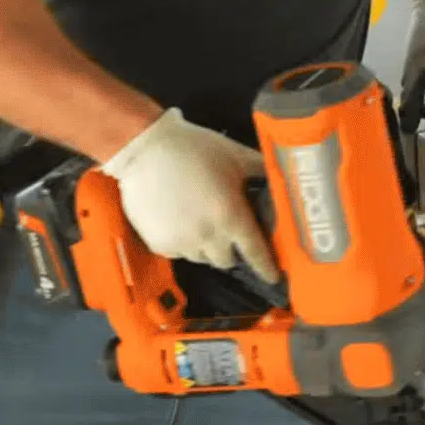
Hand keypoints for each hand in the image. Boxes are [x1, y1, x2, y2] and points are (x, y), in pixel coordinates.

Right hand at [100, 108, 280, 282]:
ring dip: (207, 247)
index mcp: (231, 216)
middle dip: (232, 249)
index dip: (266, 266)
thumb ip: (262, 170)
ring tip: (202, 221)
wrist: (144, 149)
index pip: (255, 252)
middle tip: (229, 230)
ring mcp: (181, 243)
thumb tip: (280, 179)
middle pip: (227, 260)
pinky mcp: (158, 244)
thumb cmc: (194, 148)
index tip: (273, 276)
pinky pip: (179, 253)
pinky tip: (181, 221)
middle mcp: (208, 236)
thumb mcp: (237, 155)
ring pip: (202, 258)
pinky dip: (184, 243)